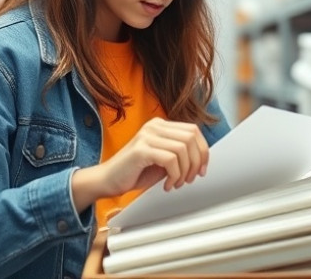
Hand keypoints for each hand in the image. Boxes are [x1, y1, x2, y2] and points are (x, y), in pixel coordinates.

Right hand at [71, 118, 209, 211]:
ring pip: (183, 149)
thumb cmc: (134, 172)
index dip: (203, 151)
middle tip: (190, 179)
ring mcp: (146, 136)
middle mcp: (154, 126)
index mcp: (160, 125)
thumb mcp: (162, 160)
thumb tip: (201, 158)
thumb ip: (179, 155)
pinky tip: (167, 185)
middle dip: (196, 162)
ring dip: (185, 171)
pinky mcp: (141, 150)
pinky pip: (170, 160)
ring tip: (176, 183)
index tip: (202, 169)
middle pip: (191, 138)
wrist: (107, 180)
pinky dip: (174, 176)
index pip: (193, 131)